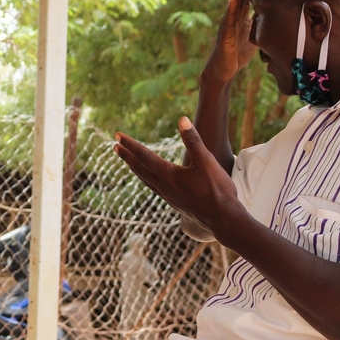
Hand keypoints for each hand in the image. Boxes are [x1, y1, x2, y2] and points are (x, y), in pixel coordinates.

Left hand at [113, 117, 242, 236]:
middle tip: (115, 146)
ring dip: (135, 168)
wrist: (224, 219)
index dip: (130, 144)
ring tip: (127, 161)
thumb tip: (182, 120)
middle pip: (139, 169)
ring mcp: (168, 197)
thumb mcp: (207, 161)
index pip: (144, 156)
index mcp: (169, 175)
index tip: (117, 136)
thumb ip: (193, 140)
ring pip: (145, 180)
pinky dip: (147, 180)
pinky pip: (154, 188)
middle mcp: (164, 187)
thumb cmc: (217, 190)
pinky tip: (151, 180)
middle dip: (126, 156)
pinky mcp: (175, 203)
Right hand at [204, 0, 256, 85]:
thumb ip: (260, 24)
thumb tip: (275, 16)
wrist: (223, 71)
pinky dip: (230, 8)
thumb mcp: (252, 36)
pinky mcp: (225, 36)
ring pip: (233, 3)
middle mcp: (232, 18)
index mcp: (240, 17)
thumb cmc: (237, 54)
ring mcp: (227, 26)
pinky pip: (228, 20)